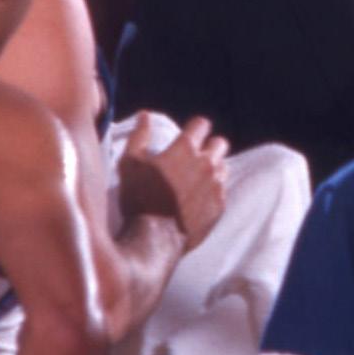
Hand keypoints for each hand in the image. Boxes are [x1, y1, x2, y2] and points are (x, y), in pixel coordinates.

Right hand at [117, 112, 228, 249]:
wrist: (153, 239)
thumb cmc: (139, 198)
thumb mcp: (130, 163)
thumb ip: (139, 135)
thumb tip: (145, 115)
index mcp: (185, 148)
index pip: (202, 124)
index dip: (195, 127)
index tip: (189, 134)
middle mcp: (206, 163)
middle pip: (219, 143)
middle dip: (209, 145)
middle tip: (195, 156)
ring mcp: (216, 185)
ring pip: (223, 166)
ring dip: (213, 168)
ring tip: (197, 178)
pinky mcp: (220, 206)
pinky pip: (222, 190)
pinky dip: (213, 190)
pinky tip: (199, 198)